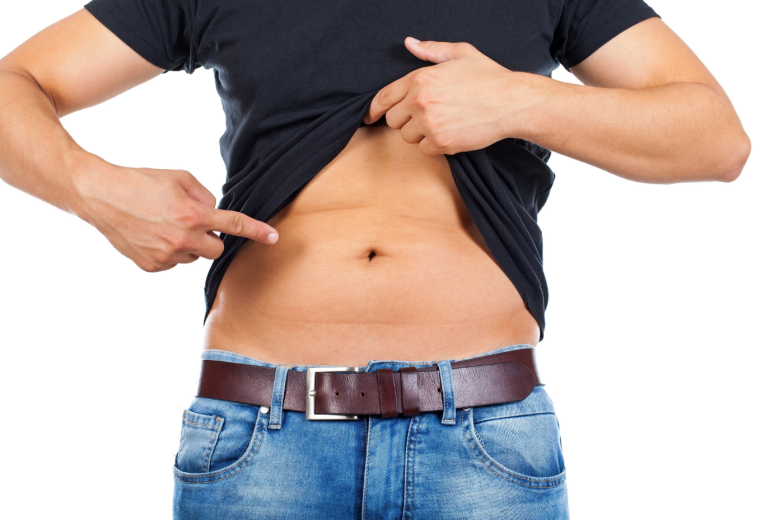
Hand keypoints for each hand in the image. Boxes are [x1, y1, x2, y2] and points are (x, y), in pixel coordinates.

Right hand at [76, 163, 278, 271]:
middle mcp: (181, 239)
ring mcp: (165, 256)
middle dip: (211, 237)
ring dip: (188, 244)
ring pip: (194, 256)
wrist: (100, 195)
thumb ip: (205, 195)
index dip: (256, 231)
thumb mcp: (179, 177)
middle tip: (192, 221)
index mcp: (192, 214)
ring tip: (164, 224)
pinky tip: (152, 235)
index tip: (274, 238)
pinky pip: (174, 262)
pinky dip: (169, 251)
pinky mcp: (151, 266)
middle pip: (217, 248)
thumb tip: (215, 213)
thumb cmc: (142, 181)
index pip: (232, 224)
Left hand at [363, 37, 520, 155]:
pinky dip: (434, 146)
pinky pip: (424, 150)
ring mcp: (430, 124)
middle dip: (405, 120)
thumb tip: (409, 43)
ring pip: (407, 137)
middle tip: (426, 116)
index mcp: (420, 78)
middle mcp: (420, 101)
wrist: (512, 102)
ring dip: (420, 134)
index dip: (374, 109)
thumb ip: (431, 51)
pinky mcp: (442, 142)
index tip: (369, 117)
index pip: (383, 97)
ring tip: (442, 123)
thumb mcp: (460, 54)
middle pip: (393, 121)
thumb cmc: (488, 77)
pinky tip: (450, 133)